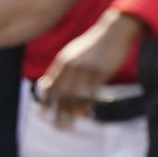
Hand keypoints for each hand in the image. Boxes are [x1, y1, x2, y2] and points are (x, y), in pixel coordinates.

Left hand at [37, 11, 141, 128]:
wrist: (114, 30)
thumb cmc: (93, 44)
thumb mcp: (73, 52)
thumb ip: (61, 68)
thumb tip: (48, 85)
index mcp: (63, 59)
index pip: (51, 83)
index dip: (46, 100)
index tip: (43, 113)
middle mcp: (72, 65)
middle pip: (61, 93)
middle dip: (57, 112)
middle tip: (56, 126)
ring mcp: (87, 69)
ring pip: (76, 96)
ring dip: (71, 113)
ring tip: (68, 125)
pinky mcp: (101, 73)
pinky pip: (92, 93)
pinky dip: (87, 105)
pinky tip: (86, 113)